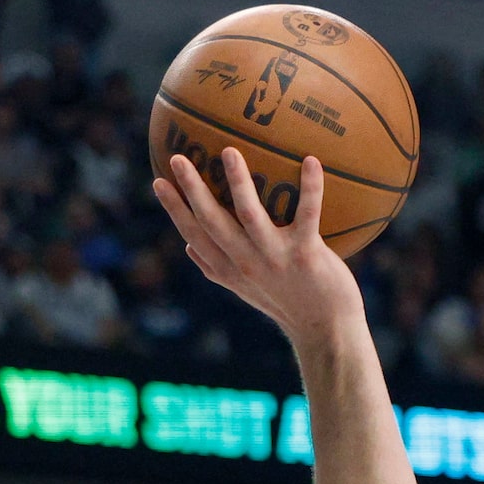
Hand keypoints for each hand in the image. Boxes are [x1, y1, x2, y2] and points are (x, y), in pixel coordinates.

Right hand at [150, 150, 365, 346]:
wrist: (326, 331)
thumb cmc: (287, 303)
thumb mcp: (246, 289)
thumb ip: (217, 268)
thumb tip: (187, 246)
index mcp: (230, 270)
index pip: (194, 236)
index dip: (175, 210)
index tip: (157, 181)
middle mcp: (247, 263)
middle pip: (212, 221)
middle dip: (192, 189)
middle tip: (178, 157)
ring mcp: (275, 259)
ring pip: (250, 215)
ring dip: (238, 183)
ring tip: (229, 151)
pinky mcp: (306, 255)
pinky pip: (307, 215)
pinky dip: (311, 188)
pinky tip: (311, 161)